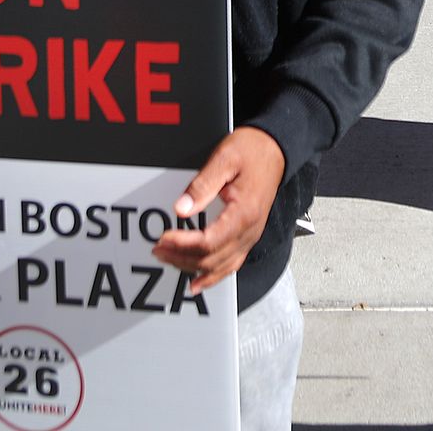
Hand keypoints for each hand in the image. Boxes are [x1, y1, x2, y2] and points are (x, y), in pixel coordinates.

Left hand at [152, 127, 286, 293]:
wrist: (275, 149)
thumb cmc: (252, 151)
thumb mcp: (224, 159)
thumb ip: (202, 185)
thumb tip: (182, 208)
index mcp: (244, 213)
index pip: (209, 241)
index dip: (183, 243)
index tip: (164, 237)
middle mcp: (250, 230)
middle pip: (211, 259)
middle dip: (181, 257)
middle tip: (158, 248)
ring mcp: (250, 236)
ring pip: (219, 266)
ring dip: (191, 267)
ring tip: (168, 259)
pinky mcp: (248, 235)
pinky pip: (230, 264)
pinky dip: (212, 276)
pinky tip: (198, 282)